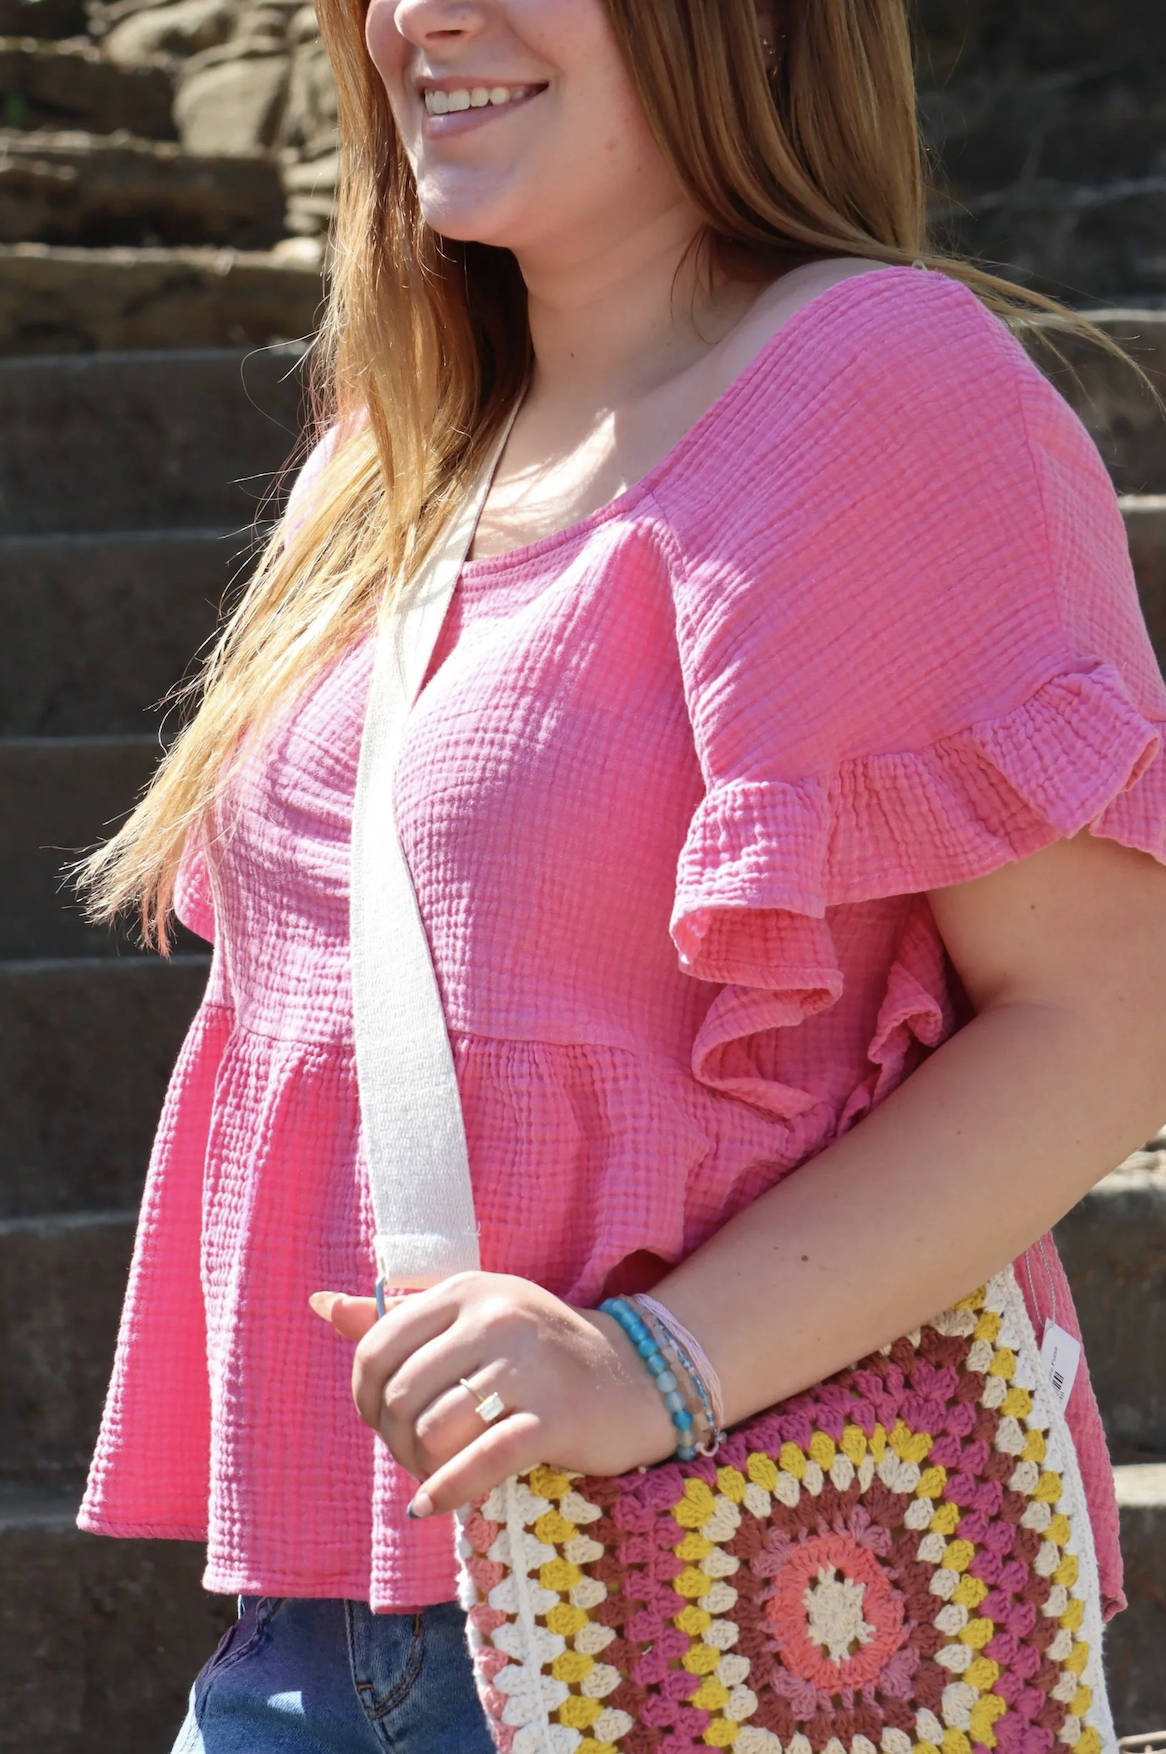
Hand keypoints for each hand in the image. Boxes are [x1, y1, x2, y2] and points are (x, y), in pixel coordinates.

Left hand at [309, 1271, 676, 1515]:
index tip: (383, 1421)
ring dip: (423, 1467)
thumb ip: (397, 1318)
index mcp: (467, 1290)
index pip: (377, 1346)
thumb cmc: (536, 1354)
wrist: (633, 1379)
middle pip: (402, 1394)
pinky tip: (431, 1506)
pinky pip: (483, 1460)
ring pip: (435, 1430)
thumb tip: (321, 1303)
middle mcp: (496, 1318)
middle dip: (394, 1440)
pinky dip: (449, 1490)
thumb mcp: (470, 1320)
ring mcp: (528, 1365)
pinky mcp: (556, 1415)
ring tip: (436, 1474)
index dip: (365, 1396)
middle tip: (414, 1458)